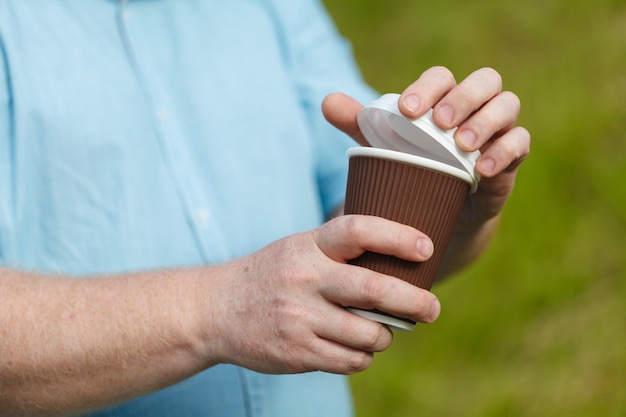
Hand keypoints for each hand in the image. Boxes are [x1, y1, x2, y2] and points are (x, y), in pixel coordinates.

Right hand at [204, 215, 440, 374]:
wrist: (216, 310)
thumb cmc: (273, 274)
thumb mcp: (299, 248)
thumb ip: (340, 250)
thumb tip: (401, 258)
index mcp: (309, 246)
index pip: (358, 231)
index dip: (397, 236)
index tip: (427, 248)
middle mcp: (305, 279)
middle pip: (374, 289)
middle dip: (414, 301)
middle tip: (433, 308)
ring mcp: (300, 318)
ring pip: (368, 333)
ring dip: (385, 336)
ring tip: (382, 330)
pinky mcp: (297, 352)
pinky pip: (351, 360)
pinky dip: (364, 355)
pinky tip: (356, 346)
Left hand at [322, 66, 529, 271]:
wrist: (435, 213)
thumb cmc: (410, 169)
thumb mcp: (383, 147)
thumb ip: (359, 124)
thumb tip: (327, 102)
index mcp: (443, 99)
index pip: (442, 77)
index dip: (428, 87)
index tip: (407, 110)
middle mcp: (473, 108)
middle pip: (485, 81)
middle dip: (464, 97)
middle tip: (440, 123)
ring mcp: (495, 132)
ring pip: (507, 106)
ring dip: (486, 121)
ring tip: (460, 144)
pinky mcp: (510, 160)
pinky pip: (520, 143)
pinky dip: (504, 151)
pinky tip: (482, 168)